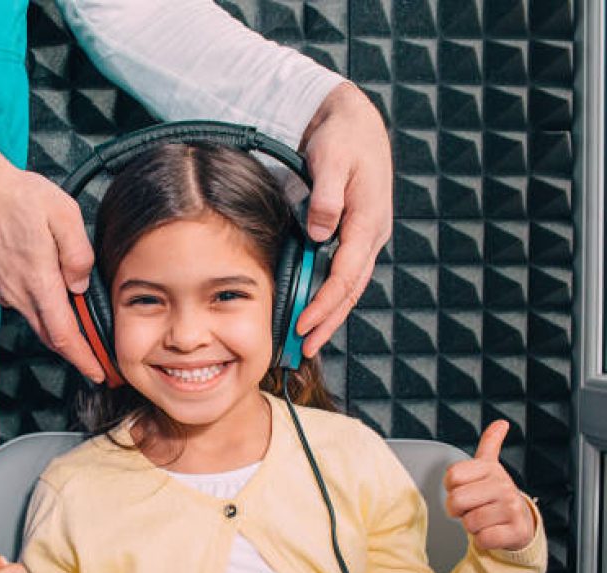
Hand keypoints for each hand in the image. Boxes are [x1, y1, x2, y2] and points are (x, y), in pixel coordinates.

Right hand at [0, 143, 105, 382]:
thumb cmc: (19, 196)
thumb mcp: (64, 215)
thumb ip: (78, 254)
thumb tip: (80, 286)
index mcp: (38, 281)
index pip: (63, 335)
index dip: (83, 358)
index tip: (98, 372)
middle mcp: (17, 294)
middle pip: (50, 335)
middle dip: (74, 352)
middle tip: (96, 359)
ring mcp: (2, 291)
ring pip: (35, 320)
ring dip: (57, 327)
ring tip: (79, 324)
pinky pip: (21, 303)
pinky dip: (39, 307)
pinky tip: (49, 293)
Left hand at [295, 81, 392, 356]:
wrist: (353, 120)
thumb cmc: (342, 138)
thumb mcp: (332, 160)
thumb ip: (326, 198)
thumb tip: (320, 233)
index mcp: (368, 220)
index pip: (346, 273)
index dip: (325, 302)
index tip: (304, 323)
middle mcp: (371, 233)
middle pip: (351, 288)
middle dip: (328, 321)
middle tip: (305, 348)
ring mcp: (365, 234)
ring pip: (350, 284)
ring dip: (331, 314)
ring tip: (309, 340)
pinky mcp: (355, 232)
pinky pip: (344, 271)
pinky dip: (331, 294)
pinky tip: (316, 309)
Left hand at [444, 421, 535, 551]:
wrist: (520, 523)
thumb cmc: (496, 496)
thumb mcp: (490, 467)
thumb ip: (490, 443)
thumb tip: (501, 423)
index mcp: (491, 469)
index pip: (452, 477)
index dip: (451, 488)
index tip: (464, 490)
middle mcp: (503, 486)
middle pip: (456, 500)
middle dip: (458, 510)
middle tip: (472, 509)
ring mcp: (512, 508)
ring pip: (470, 522)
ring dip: (471, 526)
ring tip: (485, 519)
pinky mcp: (516, 531)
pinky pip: (483, 539)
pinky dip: (482, 540)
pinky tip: (492, 532)